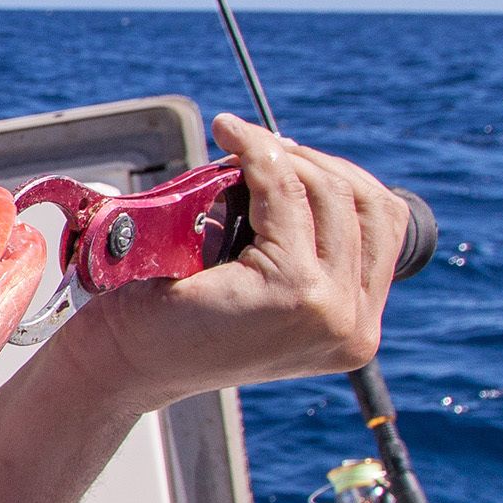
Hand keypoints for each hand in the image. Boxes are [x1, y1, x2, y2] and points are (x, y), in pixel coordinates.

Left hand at [64, 113, 406, 417]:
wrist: (120, 362)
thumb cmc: (172, 320)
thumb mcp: (254, 285)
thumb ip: (296, 247)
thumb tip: (294, 159)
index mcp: (354, 326)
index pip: (382, 224)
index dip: (337, 176)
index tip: (282, 155)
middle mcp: (354, 326)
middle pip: (364, 202)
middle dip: (309, 162)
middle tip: (251, 147)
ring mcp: (330, 311)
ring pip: (328, 193)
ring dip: (281, 156)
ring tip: (236, 146)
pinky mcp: (291, 291)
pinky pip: (285, 195)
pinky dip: (258, 157)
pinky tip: (230, 140)